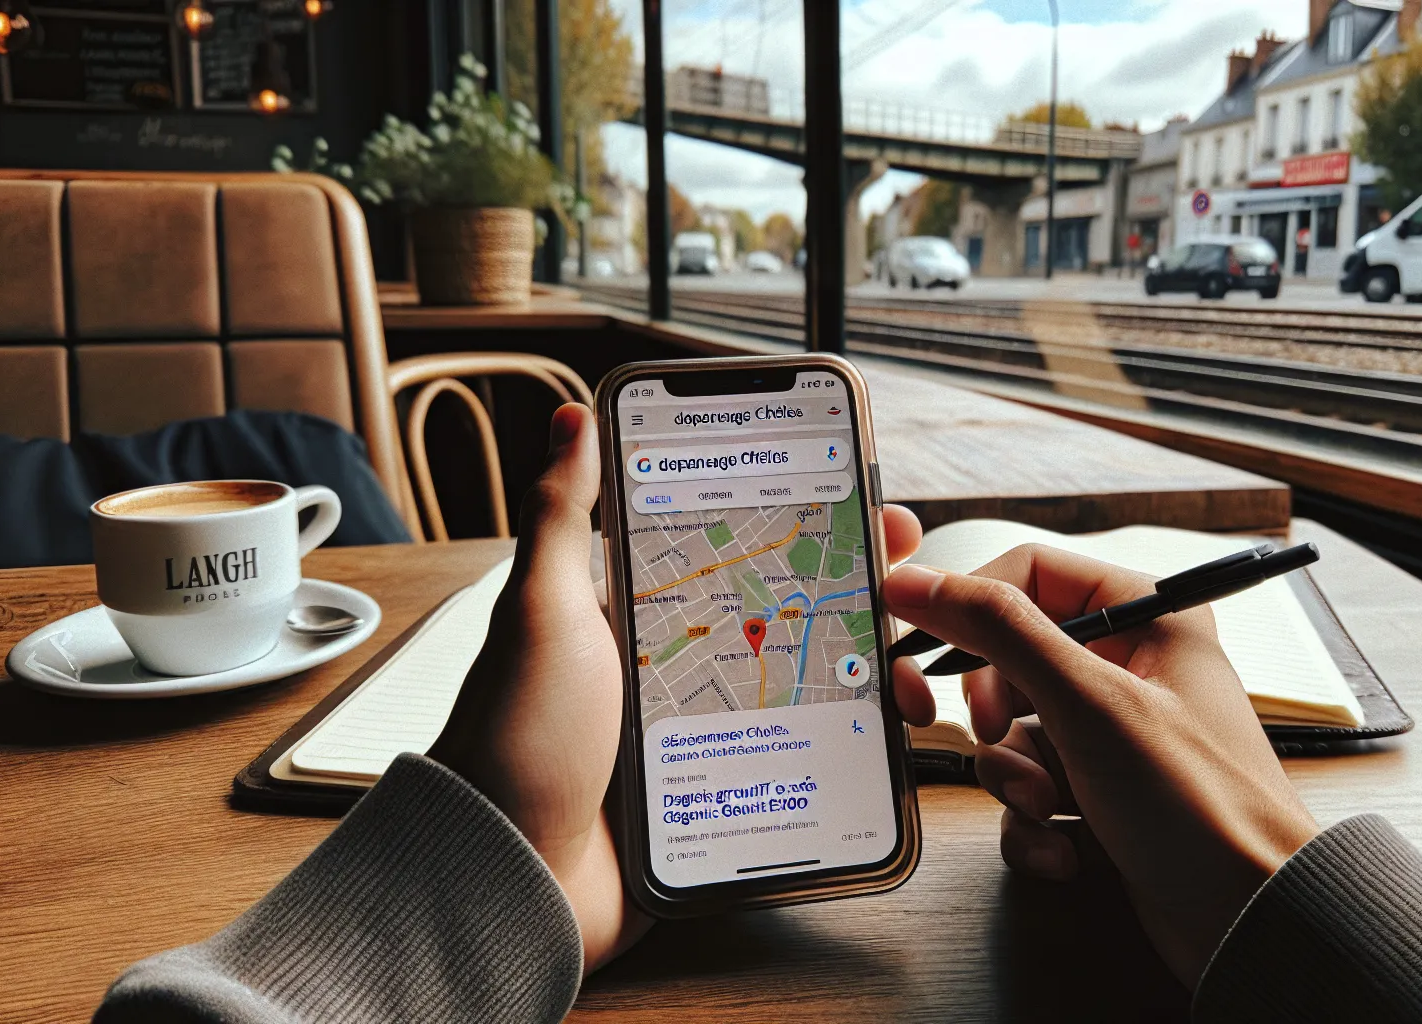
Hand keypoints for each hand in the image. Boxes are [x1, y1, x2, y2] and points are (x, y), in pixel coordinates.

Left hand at [431, 404, 931, 972]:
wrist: (511, 876)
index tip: (864, 502)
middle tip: (911, 584)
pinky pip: (800, 772)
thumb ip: (562, 515)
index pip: (742, 552)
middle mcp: (681, 671)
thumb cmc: (517, 737)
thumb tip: (572, 415)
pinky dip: (848, 758)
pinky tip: (886, 747)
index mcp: (642, 617)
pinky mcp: (723, 802)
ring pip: (810, 697)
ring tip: (906, 682)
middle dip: (858, 599)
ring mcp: (707, 740)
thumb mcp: (544, 611)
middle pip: (792, 620)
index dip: (805, 525)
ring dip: (867, 683)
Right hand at [882, 546, 1319, 987]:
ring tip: (1051, 808)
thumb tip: (918, 582)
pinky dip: (1032, 823)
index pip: (1027, 574)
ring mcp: (1113, 735)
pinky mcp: (1101, 795)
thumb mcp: (1088, 702)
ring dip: (1014, 778)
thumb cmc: (1200, 802)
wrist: (1250, 919)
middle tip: (994, 734)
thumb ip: (999, 631)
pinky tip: (1065, 848)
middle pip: (1008, 658)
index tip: (916, 646)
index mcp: (1145, 615)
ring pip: (1011, 733)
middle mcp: (1129, 666)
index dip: (968, 606)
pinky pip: (1028, 790)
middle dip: (994, 713)